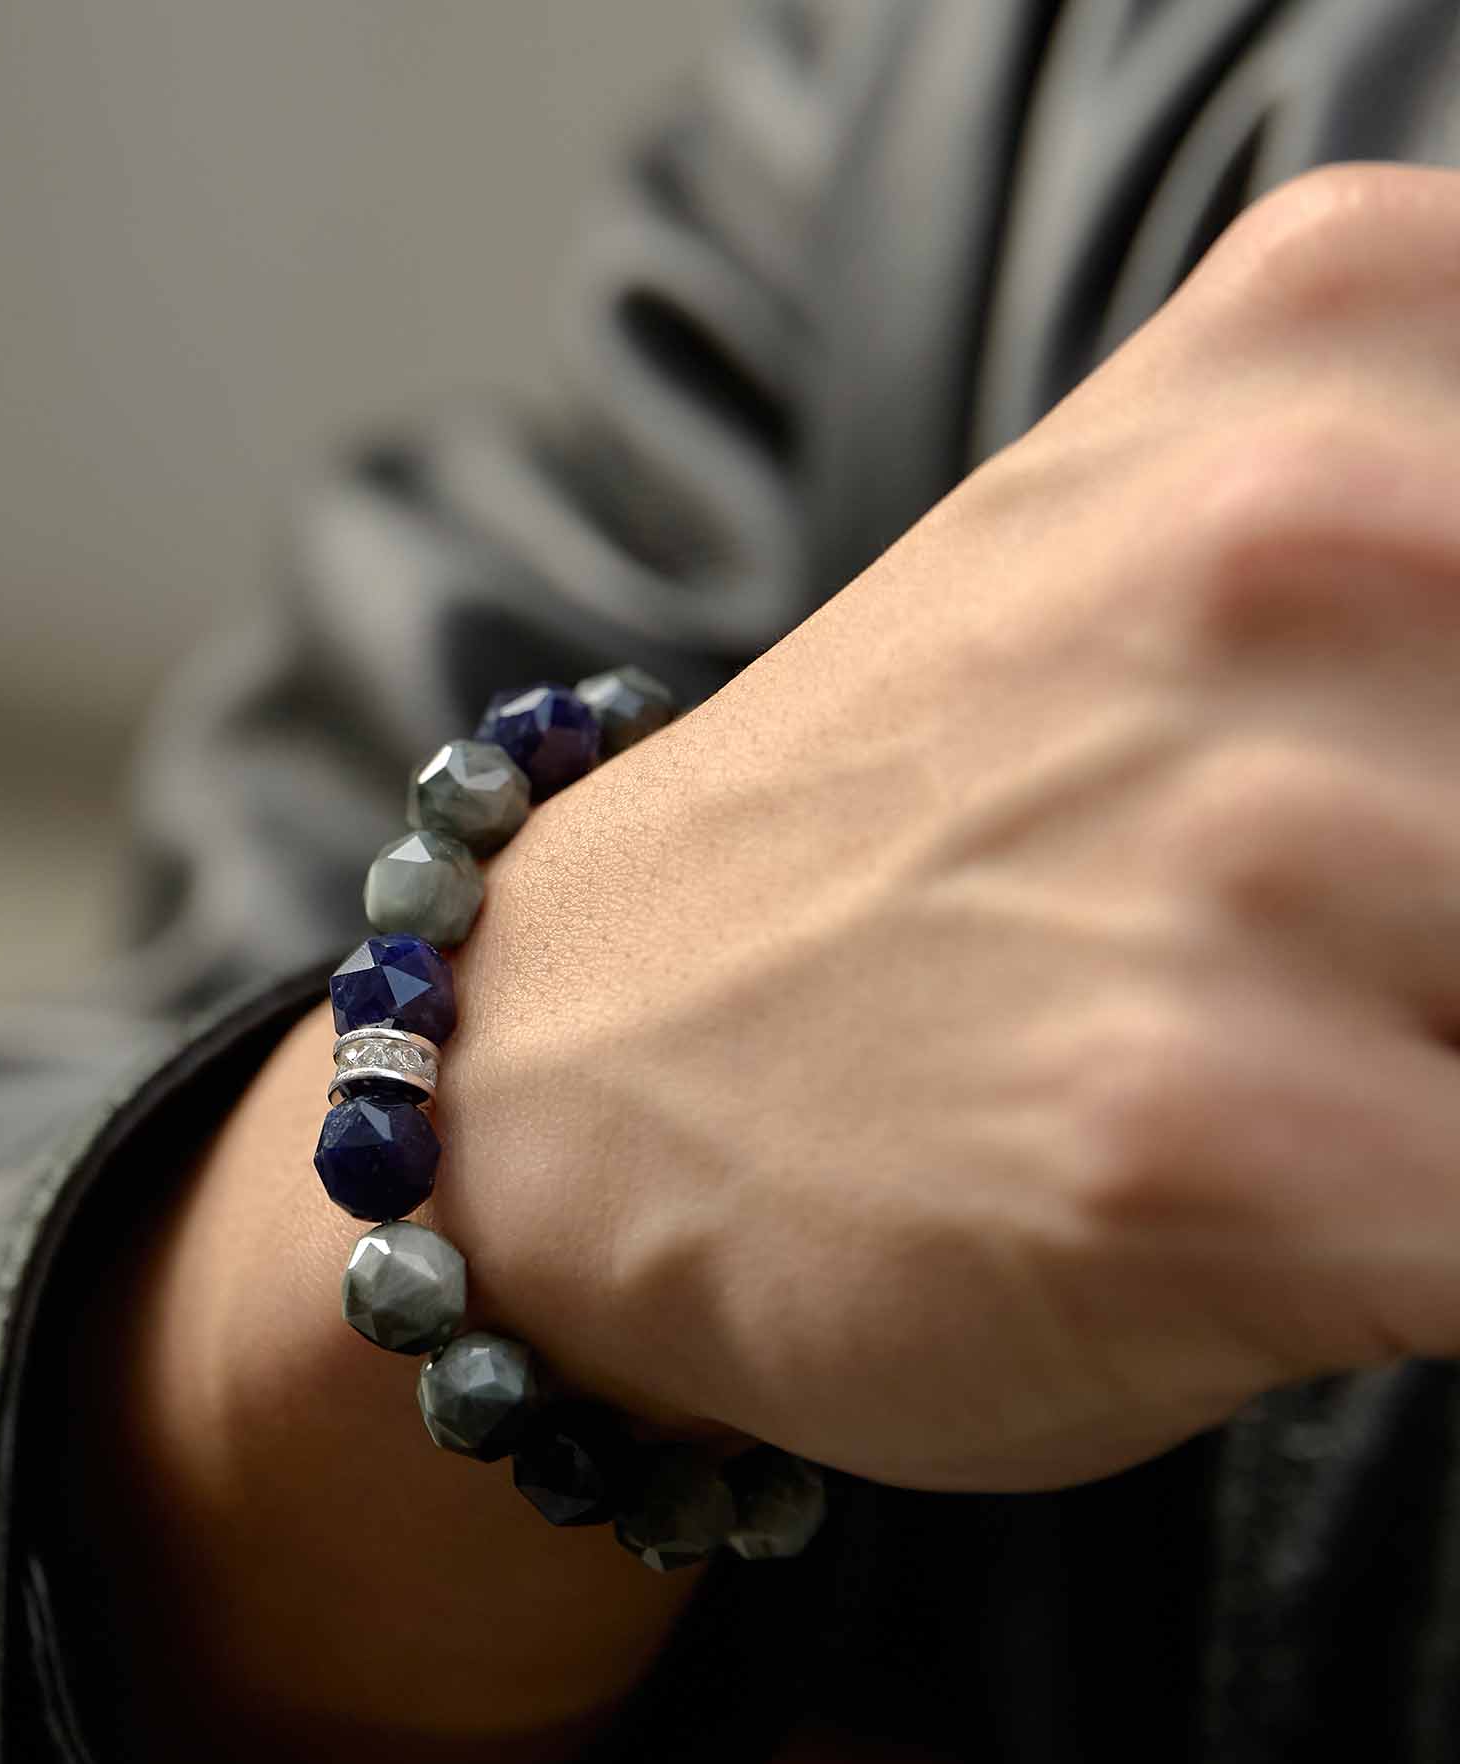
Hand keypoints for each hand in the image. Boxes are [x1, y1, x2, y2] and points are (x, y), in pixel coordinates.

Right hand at [444, 163, 1459, 1489]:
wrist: (576, 1067)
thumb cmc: (913, 849)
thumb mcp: (1205, 553)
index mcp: (1340, 339)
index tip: (1429, 816)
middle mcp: (1302, 543)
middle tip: (1364, 961)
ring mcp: (1250, 848)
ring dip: (1456, 1066)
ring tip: (1297, 1068)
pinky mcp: (1211, 1140)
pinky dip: (1456, 1241)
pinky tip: (1319, 1214)